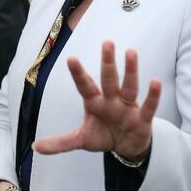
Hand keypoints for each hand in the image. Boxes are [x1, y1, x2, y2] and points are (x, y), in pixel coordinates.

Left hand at [32, 40, 160, 160]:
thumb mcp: (80, 140)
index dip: (78, 73)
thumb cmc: (103, 136)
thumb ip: (60, 142)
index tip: (71, 58)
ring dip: (130, 71)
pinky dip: (152, 95)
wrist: (125, 147)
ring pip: (129, 87)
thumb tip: (35, 147)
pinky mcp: (142, 118)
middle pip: (108, 79)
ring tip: (131, 52)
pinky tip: (155, 81)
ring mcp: (127, 107)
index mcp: (94, 102)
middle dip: (108, 62)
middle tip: (107, 43)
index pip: (84, 85)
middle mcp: (110, 100)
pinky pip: (148, 106)